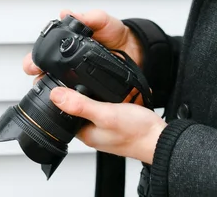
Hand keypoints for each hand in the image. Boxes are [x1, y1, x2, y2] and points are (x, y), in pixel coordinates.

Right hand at [23, 9, 145, 100]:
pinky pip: (75, 98)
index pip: (41, 53)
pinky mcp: (87, 90)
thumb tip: (66, 13)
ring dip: (50, 90)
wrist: (133, 49)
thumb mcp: (102, 20)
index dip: (33, 59)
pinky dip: (70, 100)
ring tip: (51, 91)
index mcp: (64, 45)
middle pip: (43, 73)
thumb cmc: (114, 32)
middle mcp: (66, 62)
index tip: (32, 65)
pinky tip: (70, 101)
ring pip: (55, 88)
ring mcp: (75, 77)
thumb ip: (87, 17)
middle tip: (39, 77)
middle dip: (37, 76)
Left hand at [49, 86, 166, 163]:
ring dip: (92, 93)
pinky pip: (104, 107)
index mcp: (84, 133)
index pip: (62, 113)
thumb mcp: (106, 114)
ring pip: (91, 106)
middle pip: (76, 108)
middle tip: (78, 77)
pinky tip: (111, 91)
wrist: (160, 140)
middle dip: (76, 93)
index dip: (58, 97)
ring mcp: (104, 127)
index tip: (58, 80)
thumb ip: (81, 105)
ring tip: (94, 81)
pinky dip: (105, 97)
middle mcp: (92, 131)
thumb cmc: (137, 133)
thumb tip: (55, 95)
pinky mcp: (116, 122)